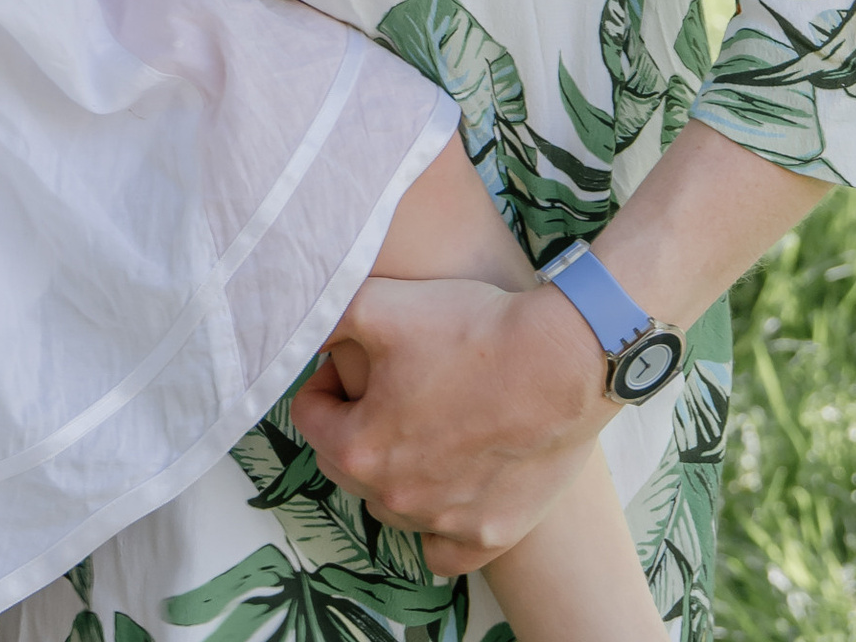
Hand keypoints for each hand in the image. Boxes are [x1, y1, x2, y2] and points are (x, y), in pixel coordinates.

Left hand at [293, 275, 609, 572]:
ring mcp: (447, 522)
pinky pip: (442, 551)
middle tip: (383, 389)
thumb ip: (323, 319)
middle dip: (351, 425)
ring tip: (417, 426)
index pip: (307, 418)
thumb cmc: (468, 329)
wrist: (559, 360)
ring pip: (389, 506)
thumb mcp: (376, 304)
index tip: (351, 362)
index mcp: (361, 448)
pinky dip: (434, 527)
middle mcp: (398, 497)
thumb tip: (296, 332)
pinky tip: (443, 489)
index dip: (324, 382)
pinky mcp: (492, 535)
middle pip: (345, 465)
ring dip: (391, 472)